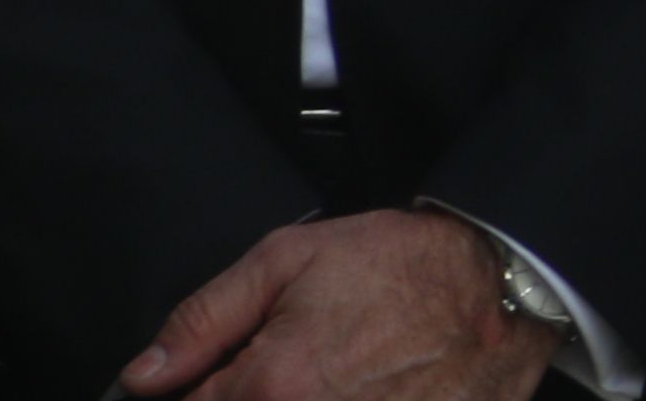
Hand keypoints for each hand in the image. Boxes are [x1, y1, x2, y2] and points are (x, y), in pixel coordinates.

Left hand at [123, 209, 559, 400]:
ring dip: (293, 398)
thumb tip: (141, 377)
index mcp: (268, 386)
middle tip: (285, 369)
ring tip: (327, 373)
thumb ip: (205, 317)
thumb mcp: (292, 258)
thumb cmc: (401, 265)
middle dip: (246, 395)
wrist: (504, 283)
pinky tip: (358, 386)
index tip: (216, 378)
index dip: (191, 395)